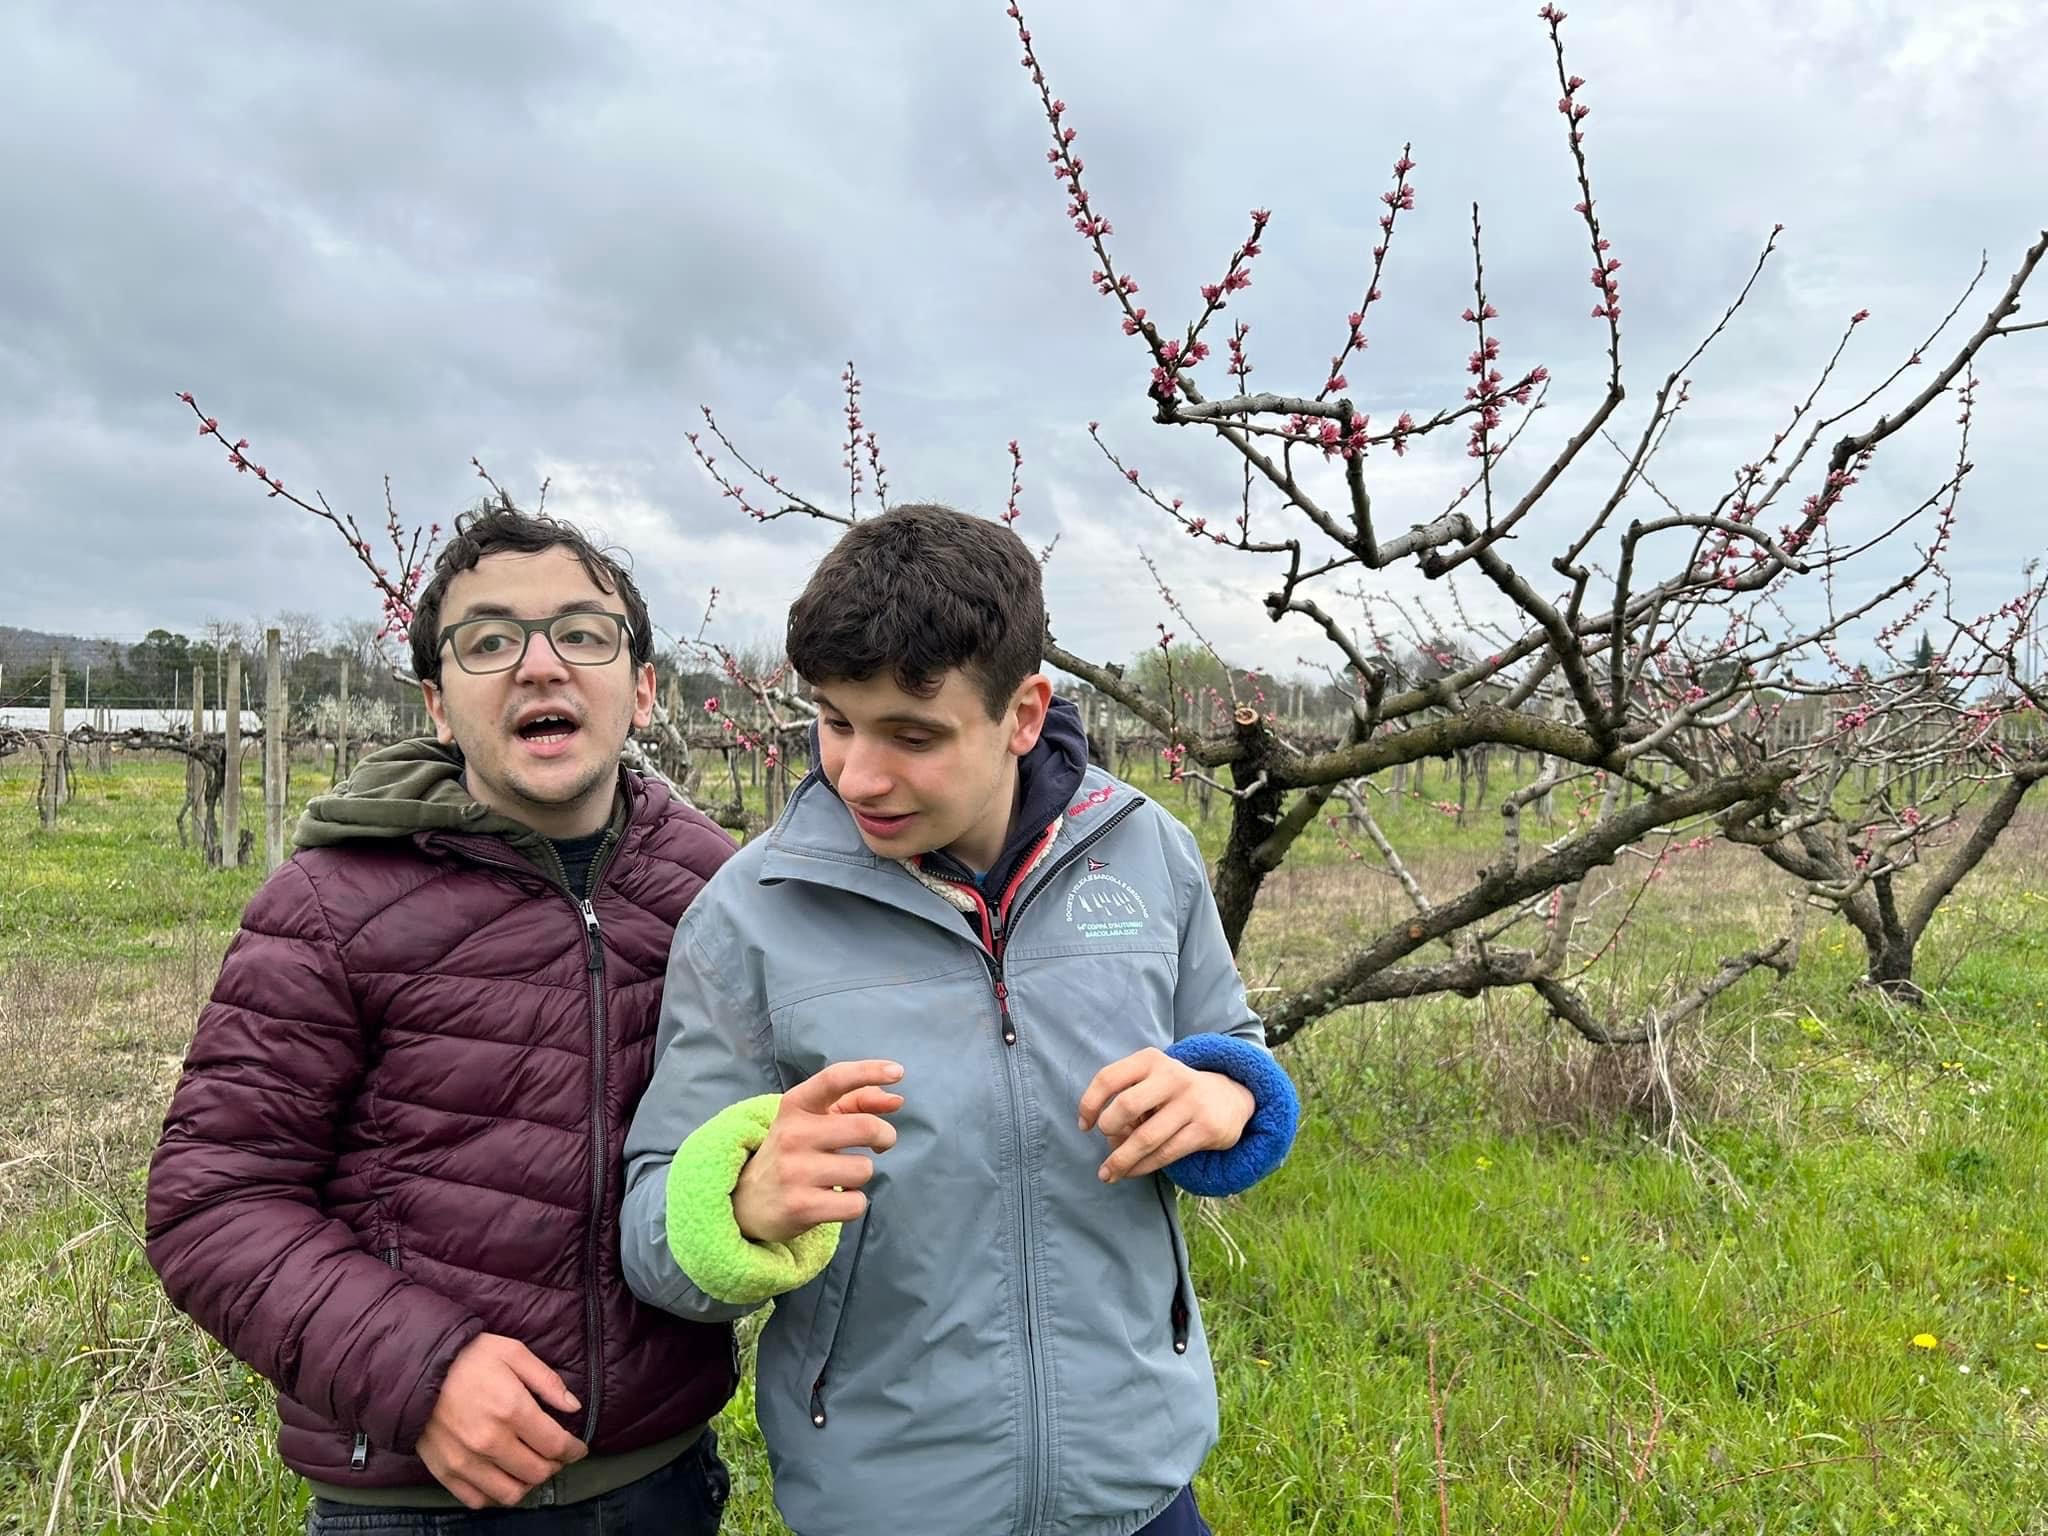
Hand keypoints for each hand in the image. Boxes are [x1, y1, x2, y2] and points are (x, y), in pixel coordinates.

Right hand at [416, 1333, 586, 1508]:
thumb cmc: (468, 1356)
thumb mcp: (514, 1353)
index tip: (578, 1448)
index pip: (556, 1445)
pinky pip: (478, 1499)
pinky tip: (502, 1477)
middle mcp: (490, 1442)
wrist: (415, 1368)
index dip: (574, 1450)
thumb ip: (547, 1381)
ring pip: (511, 1493)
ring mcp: (466, 1461)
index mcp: (512, 1410)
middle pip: (538, 1473)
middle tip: (555, 1455)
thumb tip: (573, 1406)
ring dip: (528, 1484)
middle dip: (555, 1466)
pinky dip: (496, 1494)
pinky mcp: (445, 1472)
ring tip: (530, 1467)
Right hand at [733, 1059, 904, 1244]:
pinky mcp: (801, 1207)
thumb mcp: (815, 1121)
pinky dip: (853, 1203)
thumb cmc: (795, 1152)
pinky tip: (833, 1200)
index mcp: (795, 1105)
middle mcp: (792, 1135)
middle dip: (885, 1136)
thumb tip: (896, 1100)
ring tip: (837, 1177)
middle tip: (880, 1144)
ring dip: (860, 1175)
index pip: (834, 1079)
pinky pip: (856, 1203)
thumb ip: (856, 1103)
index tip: (897, 1071)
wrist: (747, 1201)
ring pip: (864, 1169)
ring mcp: (795, 1172)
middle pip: (866, 1127)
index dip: (869, 1071)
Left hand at [1078, 1047, 1255, 1183]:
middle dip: (1108, 1129)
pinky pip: (1165, 1154)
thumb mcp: (1151, 1081)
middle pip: (1126, 1106)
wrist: (1230, 1097)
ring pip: (1145, 1138)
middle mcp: (1172, 1076)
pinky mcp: (1205, 1129)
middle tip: (1105, 1141)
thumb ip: (1128, 1101)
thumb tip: (1111, 1140)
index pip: (1108, 1078)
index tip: (1084, 1125)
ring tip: (1108, 1173)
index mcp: (1151, 1060)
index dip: (1090, 1104)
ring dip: (1121, 1160)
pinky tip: (1131, 1172)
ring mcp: (1191, 1102)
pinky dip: (1142, 1167)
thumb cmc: (1175, 1093)